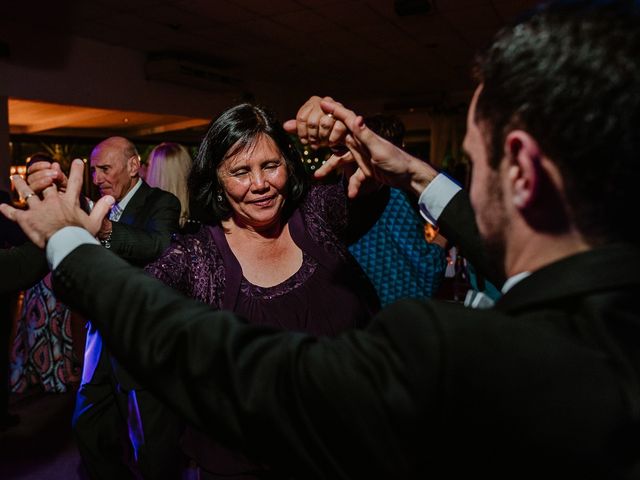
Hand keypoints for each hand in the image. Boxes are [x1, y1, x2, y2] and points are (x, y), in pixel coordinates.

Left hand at [0, 159, 112, 247]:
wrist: (66, 243)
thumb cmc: (81, 235)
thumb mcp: (95, 222)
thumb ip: (102, 208)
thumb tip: (111, 198)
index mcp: (69, 202)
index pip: (75, 183)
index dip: (76, 171)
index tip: (77, 161)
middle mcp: (53, 202)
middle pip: (47, 185)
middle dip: (45, 175)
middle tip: (45, 167)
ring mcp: (38, 209)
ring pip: (28, 193)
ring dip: (21, 185)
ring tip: (16, 177)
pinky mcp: (26, 219)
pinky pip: (15, 213)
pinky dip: (7, 210)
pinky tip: (1, 206)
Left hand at [283, 96, 347, 148]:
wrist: (343, 132)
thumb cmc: (323, 130)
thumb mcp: (309, 129)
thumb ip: (298, 127)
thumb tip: (286, 126)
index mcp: (313, 102)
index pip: (302, 117)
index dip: (301, 132)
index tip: (304, 141)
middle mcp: (325, 101)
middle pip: (312, 121)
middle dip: (312, 136)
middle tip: (313, 144)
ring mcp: (337, 107)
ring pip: (325, 124)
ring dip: (322, 138)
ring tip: (322, 144)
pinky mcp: (347, 117)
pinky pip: (337, 128)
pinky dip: (332, 139)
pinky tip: (331, 143)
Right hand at [314, 99, 438, 197]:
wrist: (409, 176)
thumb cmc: (397, 160)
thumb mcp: (378, 148)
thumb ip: (365, 134)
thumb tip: (355, 118)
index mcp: (362, 135)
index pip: (345, 119)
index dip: (334, 110)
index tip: (322, 102)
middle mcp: (360, 143)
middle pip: (335, 139)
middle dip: (320, 138)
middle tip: (304, 138)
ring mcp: (362, 156)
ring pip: (340, 160)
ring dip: (329, 168)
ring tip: (317, 176)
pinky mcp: (366, 169)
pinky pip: (354, 176)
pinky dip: (352, 185)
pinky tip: (351, 194)